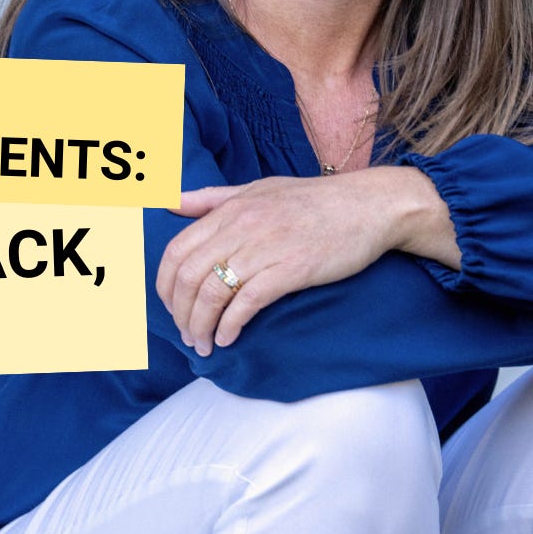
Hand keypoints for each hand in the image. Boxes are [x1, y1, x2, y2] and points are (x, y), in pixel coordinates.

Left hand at [156, 169, 430, 356]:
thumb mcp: (256, 188)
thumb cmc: (312, 200)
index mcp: (229, 209)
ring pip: (212, 294)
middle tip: (187, 334)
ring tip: (204, 345)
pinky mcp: (291, 269)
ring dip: (201, 327)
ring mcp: (265, 248)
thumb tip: (167, 200)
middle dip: (180, 314)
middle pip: (188, 277)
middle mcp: (241, 226)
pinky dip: (231, 326)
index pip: (176, 250)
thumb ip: (211, 198)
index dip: (164, 286)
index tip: (171, 308)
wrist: (368, 206)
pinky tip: (229, 339)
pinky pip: (247, 303)